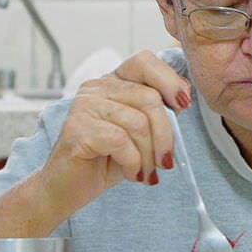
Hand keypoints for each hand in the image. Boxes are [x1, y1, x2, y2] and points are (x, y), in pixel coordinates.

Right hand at [39, 51, 190, 210]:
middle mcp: (96, 87)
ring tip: (144, 172)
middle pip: (149, 98)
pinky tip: (129, 174)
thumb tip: (184, 98)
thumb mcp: (139, 133)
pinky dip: (133, 163)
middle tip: (164, 162)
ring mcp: (84, 106)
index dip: (170, 80)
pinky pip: (121, 141)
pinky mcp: (77, 128)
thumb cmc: (105, 161)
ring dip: (148, 155)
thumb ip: (157, 112)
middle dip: (165, 136)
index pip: (145, 62)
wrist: (66, 189)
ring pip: (138, 123)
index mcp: (112, 82)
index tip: (183, 106)